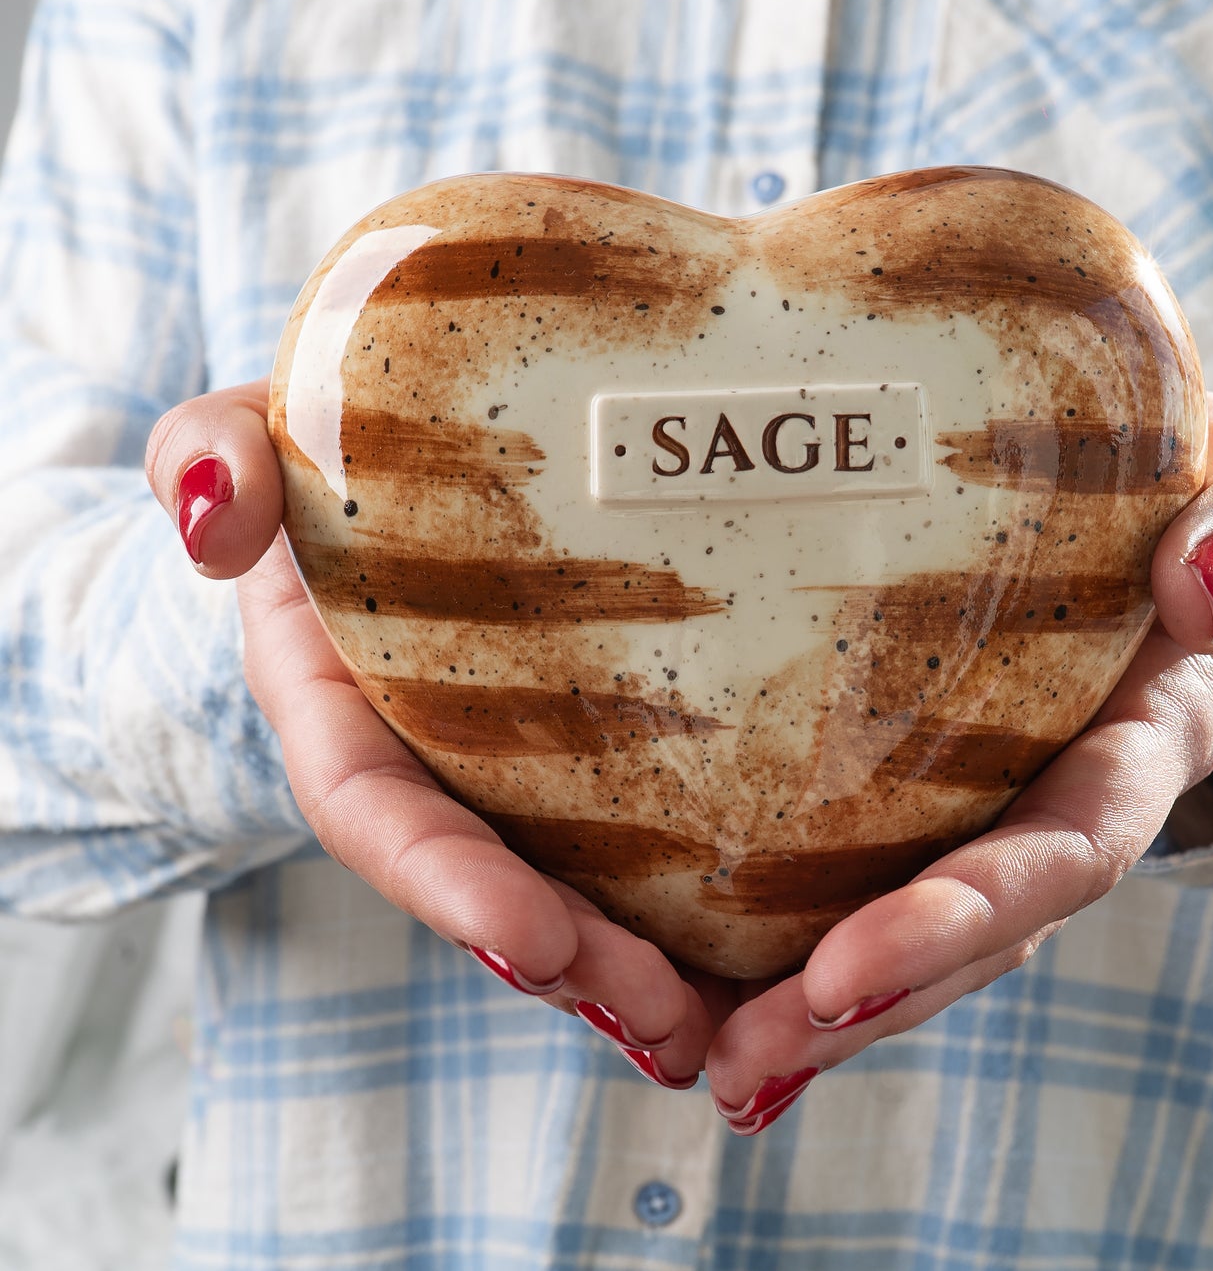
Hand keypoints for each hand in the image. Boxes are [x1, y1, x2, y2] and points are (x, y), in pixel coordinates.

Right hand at [146, 380, 729, 1087]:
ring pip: (566, 891)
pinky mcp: (583, 758)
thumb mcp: (251, 432)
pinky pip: (629, 847)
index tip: (531, 943)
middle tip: (666, 1019)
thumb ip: (209, 454)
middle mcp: (423, 764)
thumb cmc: (317, 461)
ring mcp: (505, 773)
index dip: (445, 884)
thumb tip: (214, 512)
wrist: (377, 484)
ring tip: (722, 1024)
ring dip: (635, 970)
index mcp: (338, 707)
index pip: (376, 814)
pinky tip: (760, 961)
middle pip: (487, 886)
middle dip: (569, 962)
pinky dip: (684, 915)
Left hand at [701, 393, 1212, 1134]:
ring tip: (702, 1056)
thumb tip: (1192, 582)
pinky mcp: (932, 791)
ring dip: (815, 1010)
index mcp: (1143, 741)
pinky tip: (701, 990)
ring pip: (918, 932)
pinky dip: (792, 943)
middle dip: (867, 1005)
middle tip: (738, 1057)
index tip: (841, 972)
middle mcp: (1065, 802)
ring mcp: (1000, 808)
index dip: (965, 914)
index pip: (1063, 848)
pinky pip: (868, 876)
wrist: (1169, 527)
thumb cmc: (1197, 495)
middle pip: (976, 934)